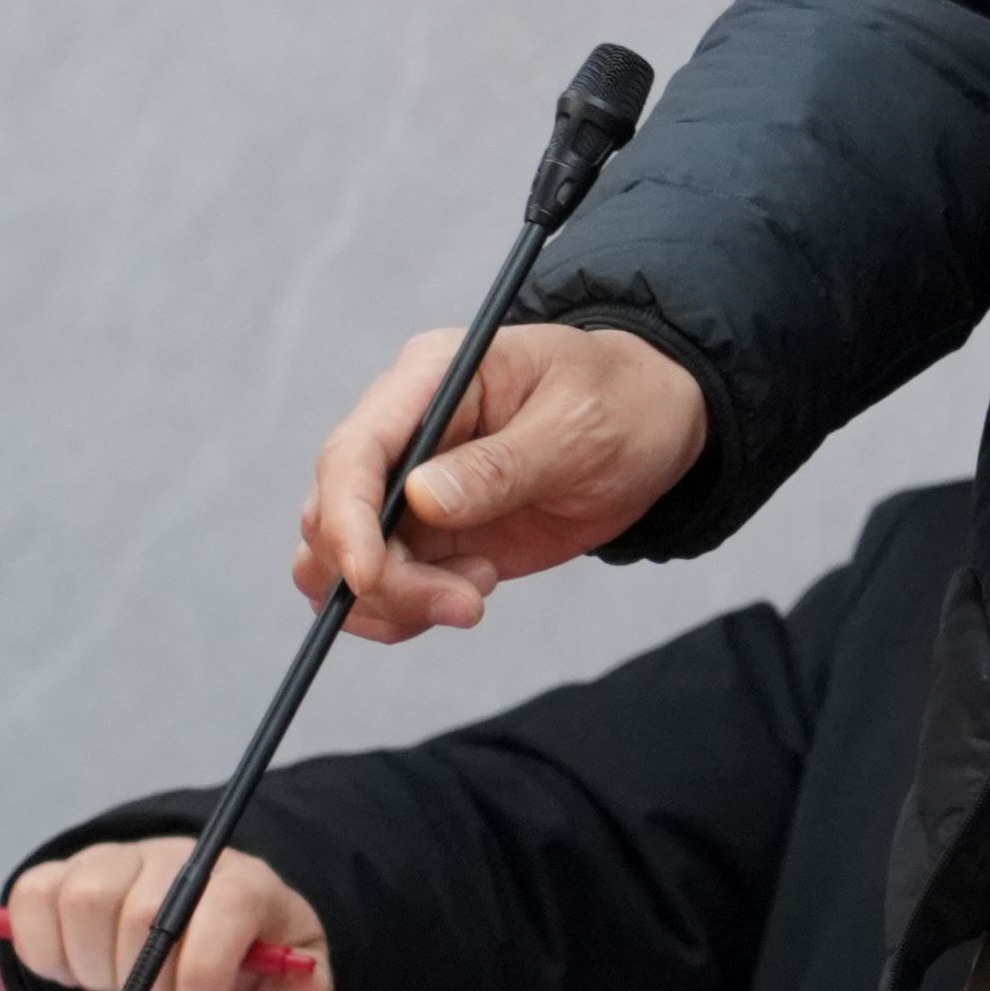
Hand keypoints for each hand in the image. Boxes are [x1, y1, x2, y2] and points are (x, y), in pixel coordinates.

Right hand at [0, 840, 335, 990]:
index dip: (203, 970)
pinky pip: (33, 896)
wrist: (202, 933)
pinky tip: (73, 970)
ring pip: (83, 897)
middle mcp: (176, 859)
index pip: (224, 904)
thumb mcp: (288, 985)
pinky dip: (43, 947)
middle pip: (144, 909)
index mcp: (241, 883)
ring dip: (92, 965)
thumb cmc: (241, 963)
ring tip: (113, 988)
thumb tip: (298, 988)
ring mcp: (117, 859)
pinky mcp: (64, 873)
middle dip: (143, 981)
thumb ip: (301, 990)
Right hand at [295, 319, 709, 638]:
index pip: (353, 449)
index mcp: (430, 378)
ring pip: (342, 560)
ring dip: (394, 601)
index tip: (372, 576)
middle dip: (382, 576)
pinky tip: (469, 596)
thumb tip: (421, 497)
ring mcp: (409, 486)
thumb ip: (502, 464)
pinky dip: (405, 611)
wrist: (657, 429)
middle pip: (332, 514)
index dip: (347, 518)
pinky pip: (381, 586)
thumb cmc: (622, 404)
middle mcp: (404, 431)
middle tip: (468, 602)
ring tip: (476, 597)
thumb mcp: (578, 426)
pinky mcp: (428, 534)